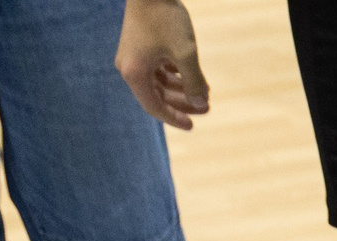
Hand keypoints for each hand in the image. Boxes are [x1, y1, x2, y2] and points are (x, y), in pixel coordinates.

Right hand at [117, 0, 210, 129]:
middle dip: (183, 103)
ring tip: (206, 92)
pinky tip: (193, 76)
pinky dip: (175, 74)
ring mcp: (133, 57)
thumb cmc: (165, 18)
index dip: (174, 118)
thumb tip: (201, 105)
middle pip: (158, 96)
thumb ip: (194, 81)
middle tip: (207, 107)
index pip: (154, 107)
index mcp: (135, 74)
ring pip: (159, 82)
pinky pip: (157, 69)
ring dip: (182, 88)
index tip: (192, 126)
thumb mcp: (185, 52)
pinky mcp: (139, 46)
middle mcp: (129, 68)